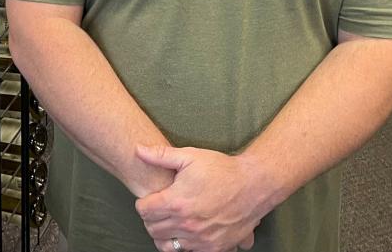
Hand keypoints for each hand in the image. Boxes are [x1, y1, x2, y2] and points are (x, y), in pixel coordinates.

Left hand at [134, 145, 271, 251]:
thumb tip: (138, 150)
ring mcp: (200, 239)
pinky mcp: (213, 248)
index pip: (144, 211)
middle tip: (159, 209)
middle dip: (151, 219)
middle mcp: (186, 224)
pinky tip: (187, 231)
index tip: (150, 199)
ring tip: (170, 222)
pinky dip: (183, 244)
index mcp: (177, 202)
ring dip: (164, 234)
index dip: (143, 203)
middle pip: (152, 229)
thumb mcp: (190, 156)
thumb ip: (161, 155)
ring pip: (167, 245)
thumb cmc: (221, 170)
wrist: (253, 186)